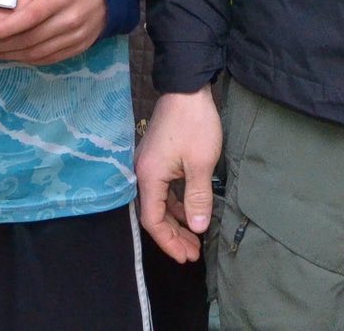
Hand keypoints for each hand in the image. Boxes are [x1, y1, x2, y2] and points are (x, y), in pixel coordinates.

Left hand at [0, 0, 107, 64]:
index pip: (29, 17)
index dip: (6, 28)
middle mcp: (69, 20)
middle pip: (31, 39)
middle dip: (2, 45)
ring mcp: (76, 36)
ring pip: (38, 53)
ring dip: (12, 55)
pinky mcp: (78, 48)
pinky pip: (49, 58)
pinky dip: (28, 59)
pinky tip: (12, 55)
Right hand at [137, 88, 222, 263]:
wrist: (187, 88)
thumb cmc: (194, 124)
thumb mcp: (200, 164)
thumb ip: (197, 198)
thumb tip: (197, 228)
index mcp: (149, 176)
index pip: (153, 220)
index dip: (169, 241)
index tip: (186, 256)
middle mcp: (142, 172)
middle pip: (154, 214)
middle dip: (174, 236)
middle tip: (193, 253)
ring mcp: (149, 165)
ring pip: (159, 203)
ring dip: (176, 221)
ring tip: (195, 238)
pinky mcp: (158, 158)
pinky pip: (163, 190)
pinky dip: (176, 204)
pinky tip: (191, 211)